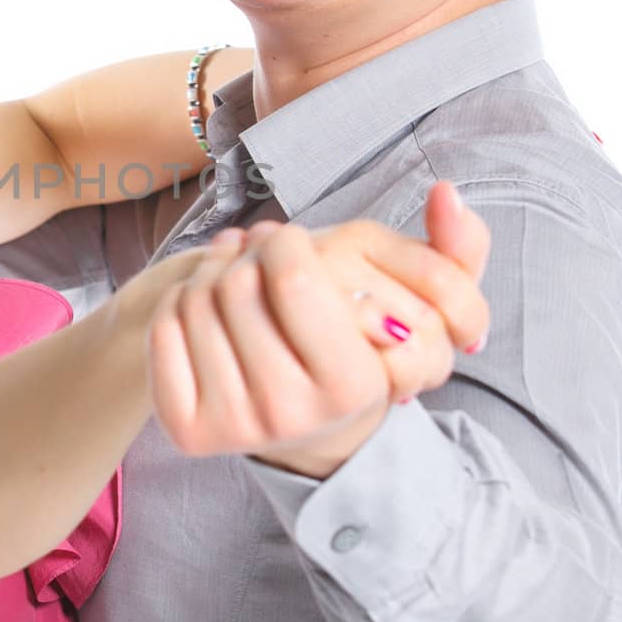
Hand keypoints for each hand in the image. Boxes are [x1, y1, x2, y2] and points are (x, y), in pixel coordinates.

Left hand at [146, 184, 489, 477]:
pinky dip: (177, 304)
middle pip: (237, 285)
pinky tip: (204, 309)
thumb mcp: (424, 303)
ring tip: (234, 276)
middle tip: (257, 254)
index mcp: (353, 383)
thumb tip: (447, 191)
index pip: (292, 275)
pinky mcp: (188, 430)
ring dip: (210, 272)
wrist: (308, 420)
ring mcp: (235, 427)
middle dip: (245, 254)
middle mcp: (290, 413)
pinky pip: (164, 332)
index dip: (284, 240)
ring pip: (194, 302)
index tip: (288, 238)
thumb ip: (457, 249)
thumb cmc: (359, 346)